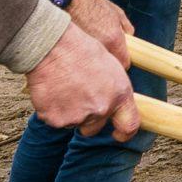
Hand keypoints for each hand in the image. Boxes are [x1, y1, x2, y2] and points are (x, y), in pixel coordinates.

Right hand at [23, 20, 140, 138]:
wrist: (53, 47)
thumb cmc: (81, 50)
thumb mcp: (111, 66)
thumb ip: (113, 90)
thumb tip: (112, 102)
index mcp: (120, 95)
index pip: (129, 125)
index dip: (124, 134)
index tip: (118, 135)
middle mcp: (101, 109)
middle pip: (94, 128)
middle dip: (87, 118)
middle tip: (78, 97)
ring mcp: (78, 116)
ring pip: (73, 123)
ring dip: (69, 111)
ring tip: (64, 86)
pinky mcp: (56, 119)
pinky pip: (54, 120)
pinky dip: (52, 109)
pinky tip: (53, 90)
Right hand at [65, 0, 133, 66]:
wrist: (71, 1)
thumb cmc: (94, 5)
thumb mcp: (117, 13)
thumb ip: (127, 28)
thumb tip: (131, 38)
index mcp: (114, 39)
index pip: (124, 63)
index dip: (124, 61)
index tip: (122, 57)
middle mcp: (102, 48)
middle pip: (111, 66)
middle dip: (111, 62)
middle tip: (108, 53)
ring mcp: (88, 52)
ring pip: (98, 65)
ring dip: (98, 60)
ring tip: (94, 48)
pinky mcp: (77, 50)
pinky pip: (86, 59)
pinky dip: (86, 56)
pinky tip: (83, 47)